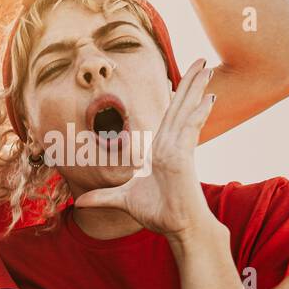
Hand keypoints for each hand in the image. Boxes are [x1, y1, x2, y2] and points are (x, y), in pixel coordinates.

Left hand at [74, 59, 218, 240]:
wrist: (177, 227)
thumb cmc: (158, 213)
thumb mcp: (123, 201)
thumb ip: (103, 198)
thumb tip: (80, 202)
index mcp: (163, 150)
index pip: (168, 118)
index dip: (173, 98)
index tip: (174, 79)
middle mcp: (172, 146)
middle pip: (180, 108)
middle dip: (190, 84)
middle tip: (202, 61)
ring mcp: (179, 150)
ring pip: (187, 112)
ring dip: (197, 89)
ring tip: (208, 68)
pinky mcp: (184, 158)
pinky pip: (190, 130)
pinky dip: (197, 114)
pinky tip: (206, 98)